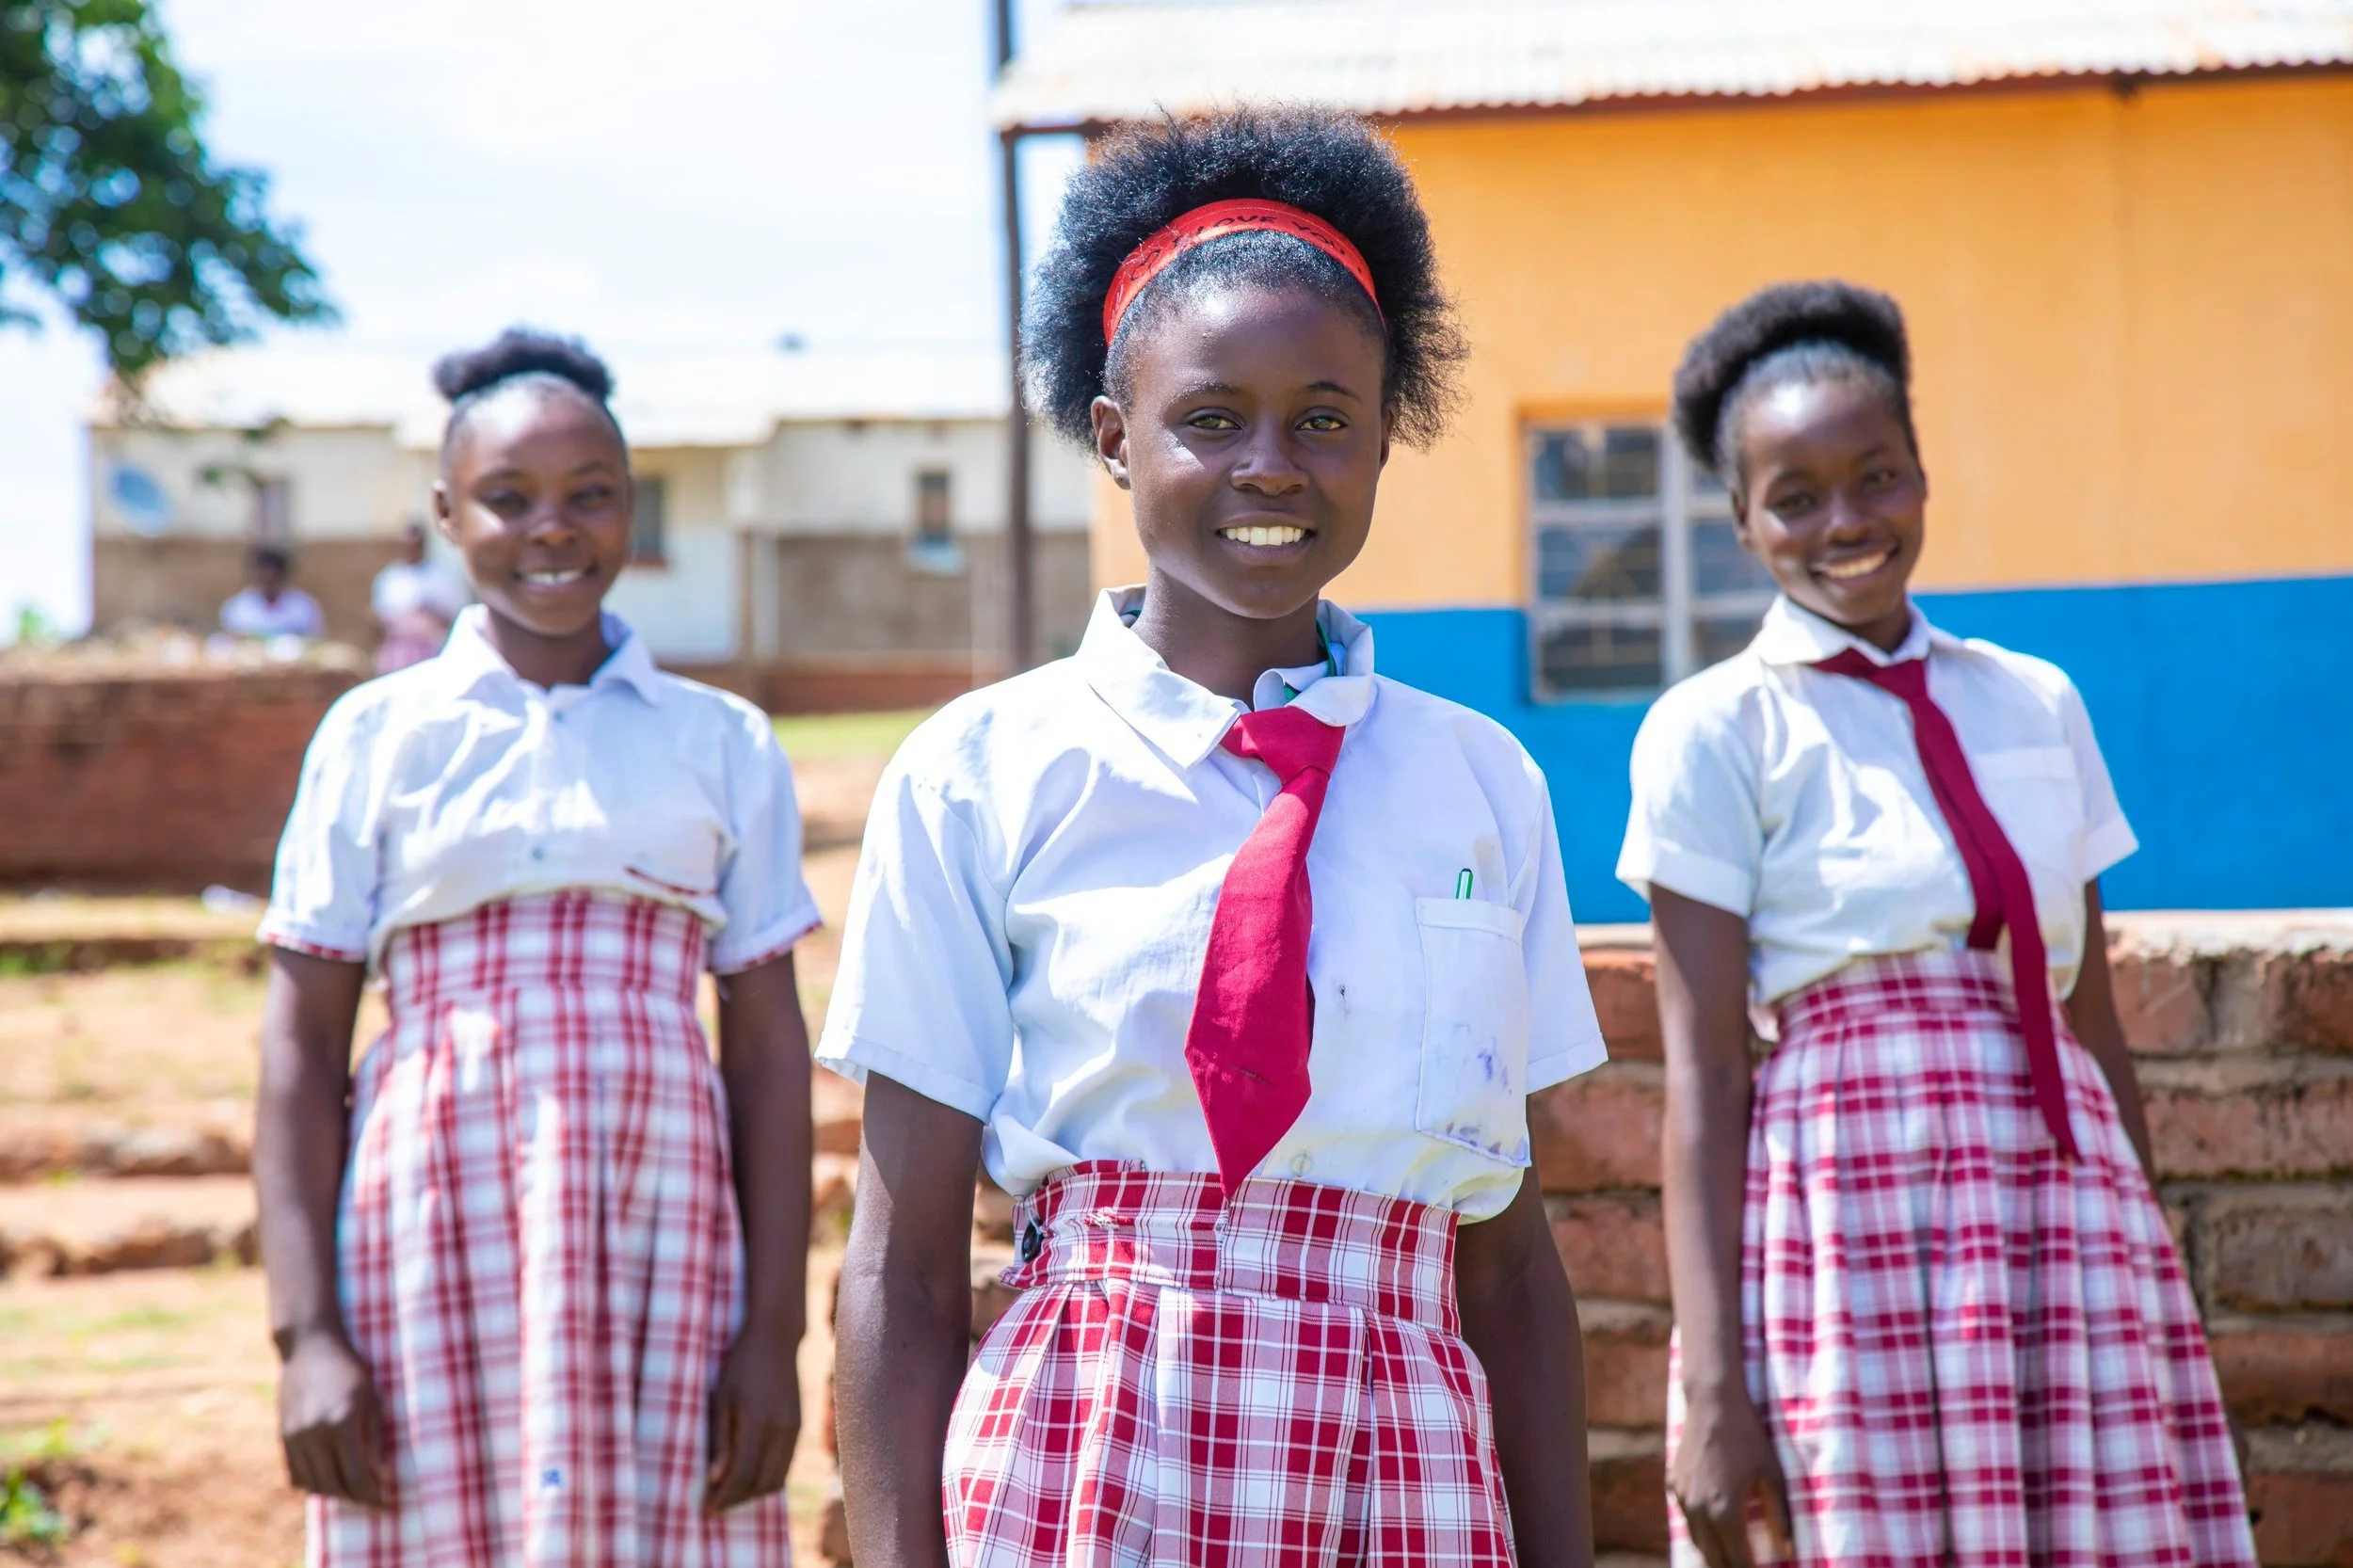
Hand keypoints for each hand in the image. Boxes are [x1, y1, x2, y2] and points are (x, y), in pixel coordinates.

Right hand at [278, 1329, 389, 1508]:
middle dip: (355, 1499)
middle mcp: (315, 1434)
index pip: (358, 1476)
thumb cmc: (350, 1369)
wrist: (310, 1346)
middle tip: (371, 1500)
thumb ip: (375, 1438)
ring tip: (353, 1490)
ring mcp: (295, 1436)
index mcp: (342, 1423)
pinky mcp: (283, 1436)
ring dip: (334, 1493)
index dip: (372, 1495)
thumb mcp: (373, 1398)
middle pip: (334, 1485)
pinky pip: (295, 1474)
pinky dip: (312, 1484)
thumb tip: (382, 1475)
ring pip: (313, 1484)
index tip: (384, 1504)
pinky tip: (329, 1479)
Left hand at [706, 1327, 800, 1513]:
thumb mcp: (721, 1398)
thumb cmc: (741, 1365)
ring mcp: (793, 1430)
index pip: (741, 1475)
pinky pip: (785, 1466)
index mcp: (758, 1422)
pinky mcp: (798, 1427)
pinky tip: (749, 1478)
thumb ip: (720, 1439)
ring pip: (776, 1479)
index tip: (705, 1511)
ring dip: (752, 1495)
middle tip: (714, 1508)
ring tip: (729, 1497)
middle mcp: (781, 1430)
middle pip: (760, 1483)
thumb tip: (715, 1479)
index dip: (723, 1498)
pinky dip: (767, 1480)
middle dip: (736, 1502)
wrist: (775, 1339)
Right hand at [1671, 1390, 1792, 1567]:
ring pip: (1696, 1540)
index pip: (1735, 1561)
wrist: (1713, 1404)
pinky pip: (1685, 1517)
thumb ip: (1781, 1517)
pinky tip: (1711, 1527)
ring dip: (1712, 1553)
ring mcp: (1682, 1496)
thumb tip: (1790, 1551)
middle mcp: (1698, 1510)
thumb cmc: (1749, 1438)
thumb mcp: (1773, 1476)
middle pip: (1712, 1557)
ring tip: (1728, 1558)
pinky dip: (1699, 1529)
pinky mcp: (1673, 1483)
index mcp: (1725, 1513)